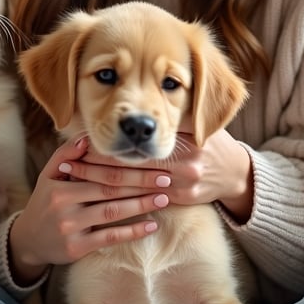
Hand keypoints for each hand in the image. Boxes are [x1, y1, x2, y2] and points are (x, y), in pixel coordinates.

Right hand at [7, 137, 168, 284]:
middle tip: (166, 180)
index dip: (127, 167)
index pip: (100, 173)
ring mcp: (71, 228)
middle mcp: (65, 205)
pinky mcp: (77, 248)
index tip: (152, 163)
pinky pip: (109, 238)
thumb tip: (86, 139)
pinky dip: (132, 232)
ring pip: (112, 213)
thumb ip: (65, 154)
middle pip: (110, 190)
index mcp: (61, 185)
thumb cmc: (45, 202)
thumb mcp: (49, 175)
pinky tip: (151, 226)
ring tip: (162, 199)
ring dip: (140, 205)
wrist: (28, 240)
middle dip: (140, 184)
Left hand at [64, 128, 253, 222]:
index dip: (106, 138)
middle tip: (65, 162)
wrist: (237, 171)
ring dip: (101, 182)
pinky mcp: (182, 201)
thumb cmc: (210, 137)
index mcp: (184, 136)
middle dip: (94, 165)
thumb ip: (168, 111)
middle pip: (130, 167)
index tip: (79, 138)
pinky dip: (120, 199)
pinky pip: (146, 202)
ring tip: (74, 178)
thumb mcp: (193, 116)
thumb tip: (133, 101)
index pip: (135, 140)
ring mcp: (184, 185)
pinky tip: (98, 197)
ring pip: (133, 186)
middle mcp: (185, 163)